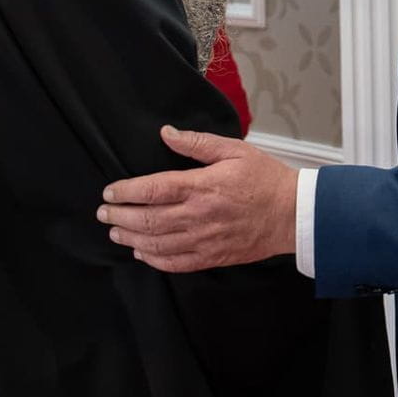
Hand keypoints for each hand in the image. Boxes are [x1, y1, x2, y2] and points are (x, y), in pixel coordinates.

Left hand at [99, 126, 298, 272]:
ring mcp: (205, 239)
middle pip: (148, 220)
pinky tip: (143, 253)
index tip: (109, 192)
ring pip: (157, 244)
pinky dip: (154, 260)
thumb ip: (197, 143)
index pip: (153, 189)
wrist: (294, 214)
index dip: (126, 192)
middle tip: (104, 214)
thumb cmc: (266, 180)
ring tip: (116, 232)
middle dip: (120, 217)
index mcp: (202, 186)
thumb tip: (166, 133)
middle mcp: (199, 215)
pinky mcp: (213, 256)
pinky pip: (176, 263)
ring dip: (132, 239)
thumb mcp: (234, 150)